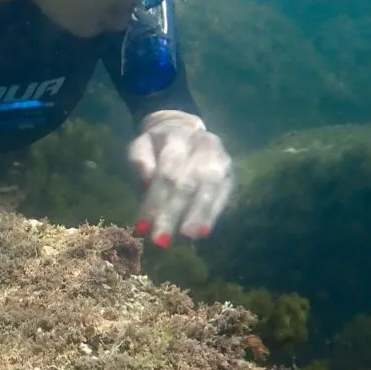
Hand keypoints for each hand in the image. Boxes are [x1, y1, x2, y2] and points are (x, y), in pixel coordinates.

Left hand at [126, 110, 233, 247]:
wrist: (182, 129)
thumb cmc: (155, 146)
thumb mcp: (139, 146)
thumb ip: (139, 161)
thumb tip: (146, 182)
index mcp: (177, 137)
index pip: (166, 172)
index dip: (155, 201)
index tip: (142, 226)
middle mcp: (204, 145)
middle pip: (188, 183)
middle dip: (173, 214)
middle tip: (161, 240)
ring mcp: (221, 158)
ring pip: (210, 189)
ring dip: (197, 216)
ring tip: (185, 238)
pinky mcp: (230, 172)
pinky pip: (223, 195)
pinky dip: (213, 214)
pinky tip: (202, 232)